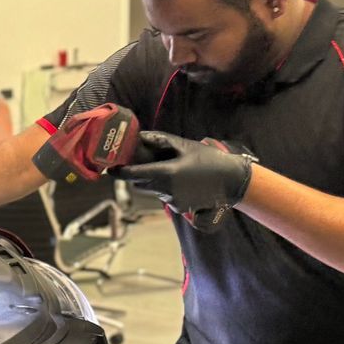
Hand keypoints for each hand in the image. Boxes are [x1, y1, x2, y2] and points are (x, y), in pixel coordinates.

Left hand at [115, 131, 256, 226]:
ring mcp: (173, 201)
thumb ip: (161, 141)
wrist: (231, 180)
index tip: (111, 168)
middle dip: (137, 175)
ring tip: (169, 170)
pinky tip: (180, 181)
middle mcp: (167, 190)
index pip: (134, 174)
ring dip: (153, 181)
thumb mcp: (185, 146)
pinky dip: (166, 189)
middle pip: (140, 184)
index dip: (120, 172)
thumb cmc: (209, 159)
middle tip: (140, 164)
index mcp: (166, 173)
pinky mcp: (179, 208)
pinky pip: (164, 197)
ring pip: (152, 190)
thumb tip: (140, 136)